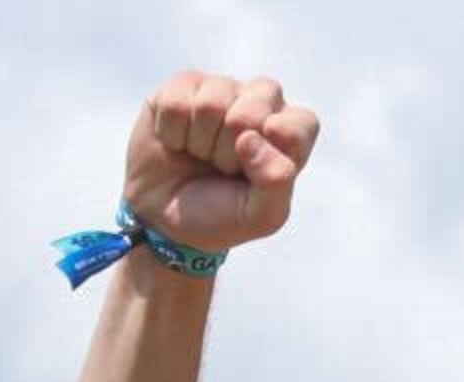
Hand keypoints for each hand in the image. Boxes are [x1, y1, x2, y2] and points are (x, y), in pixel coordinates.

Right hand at [122, 72, 320, 254]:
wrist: (162, 214)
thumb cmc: (218, 213)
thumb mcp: (259, 215)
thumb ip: (276, 181)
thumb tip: (250, 137)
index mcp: (290, 135)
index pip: (301, 124)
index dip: (275, 151)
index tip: (256, 174)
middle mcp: (261, 104)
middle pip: (251, 113)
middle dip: (229, 152)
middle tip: (223, 168)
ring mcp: (223, 90)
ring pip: (211, 105)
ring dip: (200, 143)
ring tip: (200, 155)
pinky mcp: (185, 84)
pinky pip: (177, 104)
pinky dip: (173, 135)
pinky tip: (177, 142)